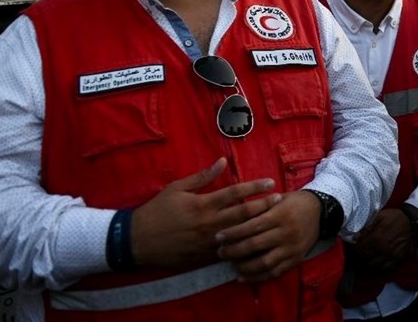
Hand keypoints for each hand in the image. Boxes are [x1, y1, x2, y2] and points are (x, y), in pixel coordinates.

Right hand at [130, 158, 280, 268]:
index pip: (235, 192)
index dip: (255, 186)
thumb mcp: (177, 188)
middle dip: (264, 205)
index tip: (270, 182)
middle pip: (244, 213)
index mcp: (203, 204)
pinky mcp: (204, 255)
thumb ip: (202, 176)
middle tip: (280, 199)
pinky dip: (244, 244)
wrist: (137, 241)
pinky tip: (257, 239)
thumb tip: (222, 161)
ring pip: (240, 233)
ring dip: (258, 225)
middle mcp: (209, 223)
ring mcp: (208, 241)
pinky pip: (229, 250)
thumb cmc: (157, 211)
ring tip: (274, 218)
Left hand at [215, 190, 323, 282]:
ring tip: (231, 265)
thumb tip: (232, 215)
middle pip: (255, 245)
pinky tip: (243, 277)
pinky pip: (274, 272)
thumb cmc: (294, 202)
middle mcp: (286, 233)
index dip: (233, 233)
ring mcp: (291, 248)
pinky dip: (257, 277)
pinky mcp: (296, 259)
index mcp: (280, 215)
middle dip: (234, 251)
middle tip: (220, 252)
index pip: (252, 226)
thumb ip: (258, 207)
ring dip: (244, 266)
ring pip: (264, 262)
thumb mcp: (278, 198)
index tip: (218, 237)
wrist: (321, 211)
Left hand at [346, 209, 413, 274]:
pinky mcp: (399, 258)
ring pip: (375, 265)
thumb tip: (355, 237)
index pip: (360, 250)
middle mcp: (383, 250)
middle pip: (366, 259)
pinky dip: (380, 268)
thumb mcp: (379, 216)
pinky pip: (387, 268)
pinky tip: (377, 263)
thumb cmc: (394, 217)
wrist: (411, 220)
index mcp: (377, 238)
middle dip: (359, 257)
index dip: (353, 250)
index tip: (352, 248)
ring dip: (368, 263)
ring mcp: (391, 256)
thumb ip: (367, 227)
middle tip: (357, 254)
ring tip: (365, 259)